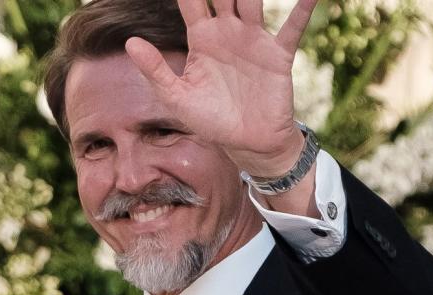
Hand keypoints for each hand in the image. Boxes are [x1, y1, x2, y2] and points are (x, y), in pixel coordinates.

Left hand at [124, 0, 317, 175]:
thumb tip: (130, 42)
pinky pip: (293, 27)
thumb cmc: (209, 120)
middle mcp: (228, 31)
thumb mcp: (176, 97)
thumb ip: (155, 69)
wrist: (246, 143)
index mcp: (202, 38)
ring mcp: (254, 39)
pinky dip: (303, 8)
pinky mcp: (278, 54)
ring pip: (253, 2)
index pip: (192, 2)